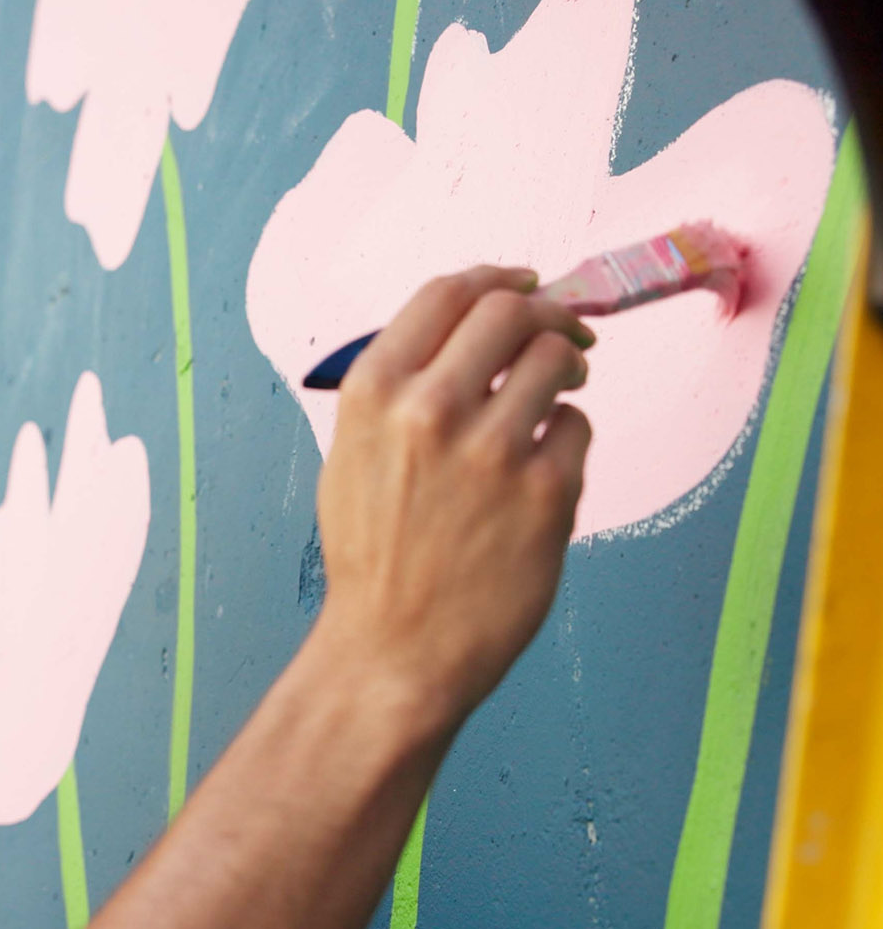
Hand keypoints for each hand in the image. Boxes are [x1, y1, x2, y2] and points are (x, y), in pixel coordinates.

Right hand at [314, 265, 593, 737]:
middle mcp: (429, 409)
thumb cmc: (372, 557)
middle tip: (562, 338)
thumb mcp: (351, 455)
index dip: (495, 277)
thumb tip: (466, 334)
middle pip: (511, 310)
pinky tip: (541, 473)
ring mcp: (491, 450)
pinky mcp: (546, 493)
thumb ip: (399, 388)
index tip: (523, 282)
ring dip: (565, 369)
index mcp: (373, 393)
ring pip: (556, 359)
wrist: (392, 650)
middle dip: (545, 315)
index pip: (446, 293)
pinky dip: (565, 439)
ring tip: (556, 400)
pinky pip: (577, 429)